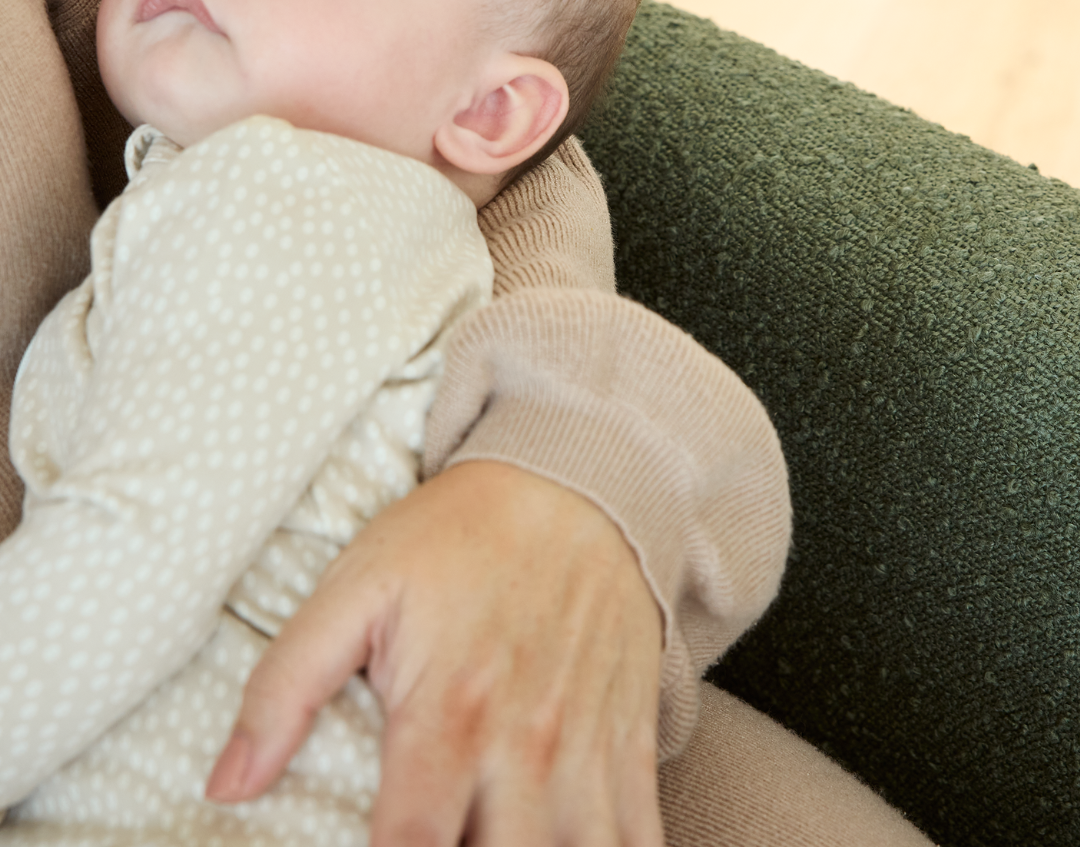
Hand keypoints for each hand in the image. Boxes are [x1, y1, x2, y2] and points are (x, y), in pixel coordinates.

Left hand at [205, 460, 665, 846]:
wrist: (580, 482)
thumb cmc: (462, 535)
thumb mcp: (359, 586)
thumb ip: (286, 685)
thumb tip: (225, 786)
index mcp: (449, 715)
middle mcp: (527, 745)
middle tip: (440, 845)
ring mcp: (588, 748)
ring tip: (495, 845)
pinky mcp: (633, 741)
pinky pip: (642, 836)